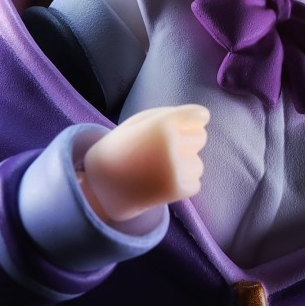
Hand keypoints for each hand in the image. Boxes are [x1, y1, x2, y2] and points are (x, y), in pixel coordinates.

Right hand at [80, 104, 208, 223]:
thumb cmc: (123, 147)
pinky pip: (195, 182)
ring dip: (183, 165)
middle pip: (201, 137)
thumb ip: (171, 115)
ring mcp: (175, 170)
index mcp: (162, 125)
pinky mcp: (178, 190)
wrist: (101, 185)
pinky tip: (159, 182)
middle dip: (186, 141)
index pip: (200, 116)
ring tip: (156, 168)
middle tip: (159, 149)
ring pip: (198, 163)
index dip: (192, 119)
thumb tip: (202, 119)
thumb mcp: (139, 121)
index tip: (182, 124)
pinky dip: (181, 183)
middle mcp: (171, 147)